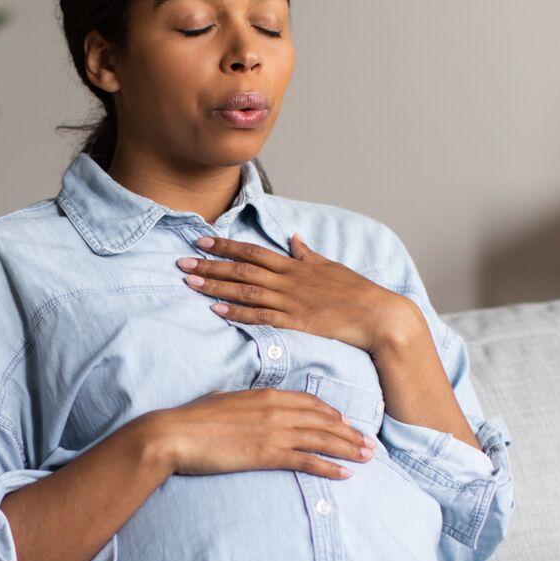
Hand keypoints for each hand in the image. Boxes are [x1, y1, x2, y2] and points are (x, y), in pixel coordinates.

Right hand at [152, 388, 377, 479]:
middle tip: (369, 442)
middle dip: (350, 432)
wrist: (175, 434)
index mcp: (266, 394)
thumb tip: (228, 397)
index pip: (309, 402)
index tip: (346, 421)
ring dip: (349, 448)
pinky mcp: (268, 454)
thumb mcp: (218, 400)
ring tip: (367, 457)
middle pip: (323, 420)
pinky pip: (308, 460)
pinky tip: (345, 474)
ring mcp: (274, 431)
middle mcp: (276, 410)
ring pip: (323, 439)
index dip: (332, 412)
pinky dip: (330, 467)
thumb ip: (233, 399)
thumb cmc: (191, 419)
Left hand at [175, 233, 412, 352]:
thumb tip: (293, 238)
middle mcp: (288, 280)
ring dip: (216, 287)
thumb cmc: (356, 291)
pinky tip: (216, 310)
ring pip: (246, 291)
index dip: (225, 246)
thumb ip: (307, 254)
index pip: (253, 252)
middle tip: (181, 262)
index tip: (202, 240)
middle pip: (242, 270)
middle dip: (210, 265)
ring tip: (190, 283)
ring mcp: (291, 302)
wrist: (377, 315)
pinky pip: (260, 317)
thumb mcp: (330, 266)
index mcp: (295, 266)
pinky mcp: (296, 322)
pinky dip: (237, 313)